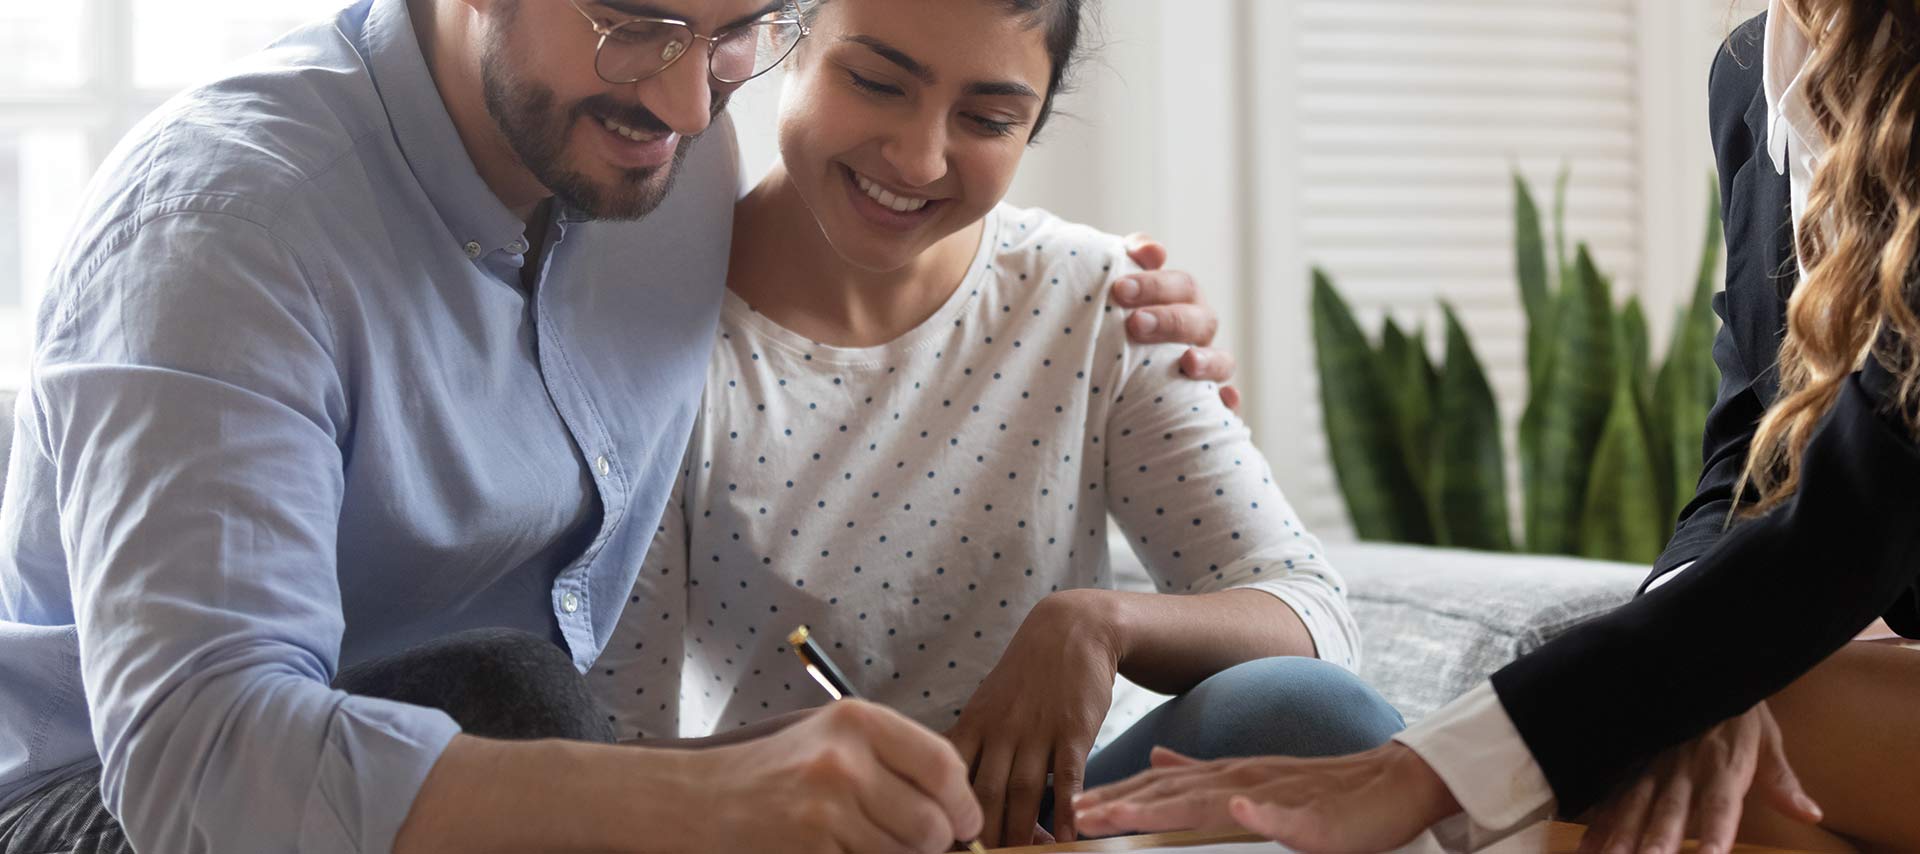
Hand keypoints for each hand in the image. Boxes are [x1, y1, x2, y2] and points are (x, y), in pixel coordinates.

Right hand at [689, 699, 982, 853]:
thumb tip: (962, 810)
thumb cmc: (783, 770)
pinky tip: (835, 850)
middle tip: (913, 841)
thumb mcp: (840, 740)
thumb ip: (899, 761)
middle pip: (931, 824)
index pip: (943, 765)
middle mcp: (843, 760)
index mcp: (858, 721)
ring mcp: (824, 809)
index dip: (964, 803)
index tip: (966, 823)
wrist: (705, 799)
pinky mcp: (809, 849)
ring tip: (863, 841)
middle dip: (932, 843)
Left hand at [947, 589, 1123, 846]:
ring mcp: (1037, 730)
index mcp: (973, 725)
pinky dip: (1065, 812)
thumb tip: (946, 790)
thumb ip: (971, 747)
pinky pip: (1068, 778)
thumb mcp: (987, 704)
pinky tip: (1066, 838)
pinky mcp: (1074, 730)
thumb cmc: (1026, 676)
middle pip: (983, 794)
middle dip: (980, 836)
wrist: (1071, 629)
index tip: (938, 840)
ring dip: (1020, 833)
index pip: (947, 777)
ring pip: (1023, 792)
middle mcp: (1000, 730)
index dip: (942, 812)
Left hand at [1072, 742, 1460, 851]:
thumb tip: (1155, 753)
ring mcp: (1273, 794)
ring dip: (1163, 806)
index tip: (1071, 805)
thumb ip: (1200, 770)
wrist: (1387, 785)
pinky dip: (1257, 809)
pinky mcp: (1311, 815)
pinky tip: (1235, 807)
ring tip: (1122, 814)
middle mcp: (1239, 779)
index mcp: (1223, 776)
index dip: (1115, 793)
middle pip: (1170, 792)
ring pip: (1211, 800)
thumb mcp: (1247, 779)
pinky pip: (1282, 813)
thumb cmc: (1317, 792)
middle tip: (1075, 814)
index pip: (1158, 784)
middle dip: (1121, 803)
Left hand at [1115, 234, 1240, 411]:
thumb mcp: (1119, 293)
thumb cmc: (1115, 326)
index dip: (1155, 285)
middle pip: (1200, 320)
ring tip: (1187, 362)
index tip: (1120, 289)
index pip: (1181, 286)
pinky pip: (1226, 406)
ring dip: (1208, 360)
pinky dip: (1229, 402)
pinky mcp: (1206, 406)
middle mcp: (1198, 335)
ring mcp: (1206, 370)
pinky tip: (1225, 400)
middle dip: (1170, 320)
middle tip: (1135, 324)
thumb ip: (1131, 260)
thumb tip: (1153, 251)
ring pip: (1223, 362)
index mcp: (1182, 303)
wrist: (1106, 381)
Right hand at [1576, 702, 1820, 853]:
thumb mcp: (1765, 738)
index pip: (1720, 803)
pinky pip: (1610, 793)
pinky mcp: (1628, 758)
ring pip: (1633, 802)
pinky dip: (1597, 821)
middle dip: (1658, 838)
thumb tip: (1811, 815)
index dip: (1715, 832)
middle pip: (1670, 807)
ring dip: (1620, 834)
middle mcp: (1683, 763)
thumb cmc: (1735, 708)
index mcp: (1721, 760)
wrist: (1696, 658)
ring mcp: (1650, 760)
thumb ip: (1781, 781)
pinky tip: (1586, 848)